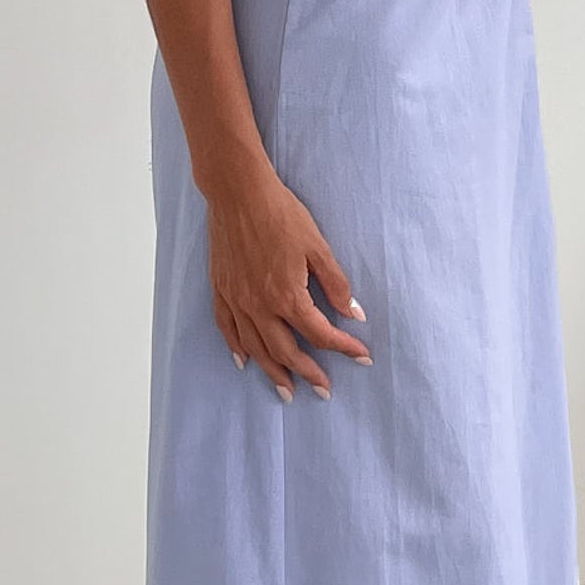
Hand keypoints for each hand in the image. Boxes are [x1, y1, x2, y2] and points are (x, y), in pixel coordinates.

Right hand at [204, 166, 372, 399]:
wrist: (238, 193)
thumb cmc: (281, 214)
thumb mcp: (317, 246)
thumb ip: (336, 284)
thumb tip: (353, 313)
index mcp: (288, 296)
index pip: (321, 334)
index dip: (345, 348)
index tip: (362, 357)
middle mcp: (260, 306)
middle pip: (287, 351)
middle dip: (308, 374)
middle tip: (324, 390)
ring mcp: (237, 301)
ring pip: (256, 348)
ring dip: (272, 373)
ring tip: (286, 391)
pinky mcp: (221, 290)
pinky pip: (227, 329)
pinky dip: (236, 348)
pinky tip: (245, 361)